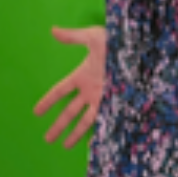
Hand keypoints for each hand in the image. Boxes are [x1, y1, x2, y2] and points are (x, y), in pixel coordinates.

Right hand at [34, 26, 105, 147]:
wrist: (141, 51)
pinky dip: (100, 133)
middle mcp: (90, 90)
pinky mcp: (116, 104)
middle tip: (47, 139)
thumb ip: (73, 37)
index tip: (36, 112)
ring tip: (64, 146)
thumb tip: (53, 30)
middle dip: (58, 125)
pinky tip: (95, 146)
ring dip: (74, 133)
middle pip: (69, 111)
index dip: (48, 101)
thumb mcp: (93, 37)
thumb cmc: (117, 42)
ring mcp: (103, 99)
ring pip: (85, 120)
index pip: (60, 91)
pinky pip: (105, 121)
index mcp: (82, 75)